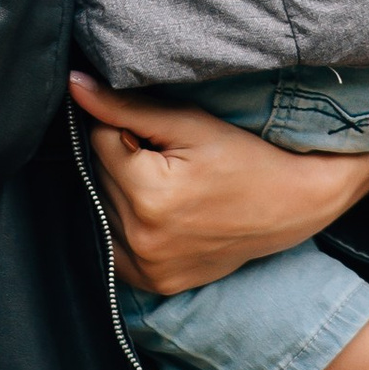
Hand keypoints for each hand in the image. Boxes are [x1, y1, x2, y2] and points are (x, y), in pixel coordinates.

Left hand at [68, 74, 368, 297]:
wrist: (294, 204)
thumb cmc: (246, 156)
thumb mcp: (190, 123)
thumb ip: (126, 106)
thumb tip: (74, 85)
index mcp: (149, 197)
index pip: (100, 141)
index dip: (129, 129)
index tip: (166, 137)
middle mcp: (142, 241)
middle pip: (99, 176)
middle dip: (124, 160)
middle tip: (171, 160)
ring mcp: (148, 270)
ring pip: (103, 208)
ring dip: (123, 192)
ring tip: (172, 186)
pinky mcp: (155, 284)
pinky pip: (114, 246)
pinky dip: (128, 226)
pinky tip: (162, 214)